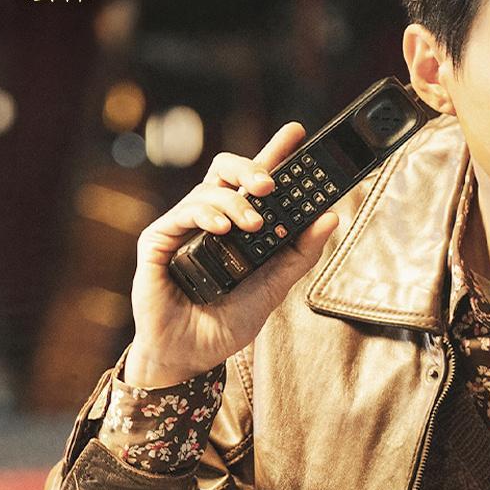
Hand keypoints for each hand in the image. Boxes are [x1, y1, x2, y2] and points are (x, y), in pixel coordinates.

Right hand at [125, 121, 339, 386]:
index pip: (257, 181)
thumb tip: (330, 217)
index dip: (275, 153)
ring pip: (208, 188)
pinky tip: (222, 228)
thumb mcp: (274, 287)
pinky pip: (182, 212)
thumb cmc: (228, 321)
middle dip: (252, 167)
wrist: (192, 356)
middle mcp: (211, 219)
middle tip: (272, 182)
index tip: (298, 134)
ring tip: (254, 225)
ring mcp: (184, 227)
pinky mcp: (158, 240)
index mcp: (239, 226)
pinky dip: (207, 214)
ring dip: (236, 202)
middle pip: (227, 170)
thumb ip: (300, 253)